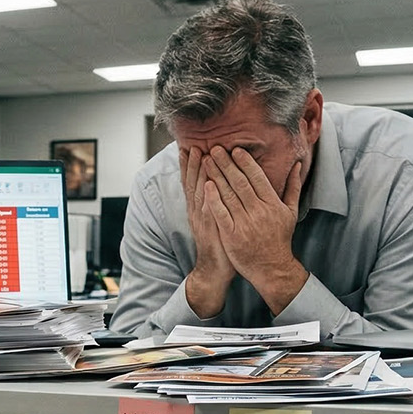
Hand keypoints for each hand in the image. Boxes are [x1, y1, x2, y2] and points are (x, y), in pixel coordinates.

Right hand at [180, 146, 234, 317]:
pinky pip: (207, 209)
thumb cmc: (221, 244)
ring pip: (197, 192)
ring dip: (197, 173)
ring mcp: (202, 219)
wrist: (215, 269)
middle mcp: (197, 211)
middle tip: (193, 145)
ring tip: (197, 155)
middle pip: (193, 183)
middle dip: (192, 163)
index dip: (191, 166)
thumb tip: (222, 186)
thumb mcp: (218, 220)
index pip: (194, 182)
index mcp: (200, 208)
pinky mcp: (210, 229)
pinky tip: (207, 184)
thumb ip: (219, 203)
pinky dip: (206, 196)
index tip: (191, 148)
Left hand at [202, 147, 308, 313]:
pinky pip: (221, 214)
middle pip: (241, 183)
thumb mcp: (290, 212)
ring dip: (217, 176)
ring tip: (207, 161)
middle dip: (227, 164)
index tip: (235, 149)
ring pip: (229, 195)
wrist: (272, 268)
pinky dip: (214, 199)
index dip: (245, 162)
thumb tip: (298, 164)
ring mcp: (245, 224)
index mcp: (272, 204)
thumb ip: (293, 187)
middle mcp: (259, 212)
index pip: (257, 178)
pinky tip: (206, 185)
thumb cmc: (280, 238)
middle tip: (216, 148)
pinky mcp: (232, 236)